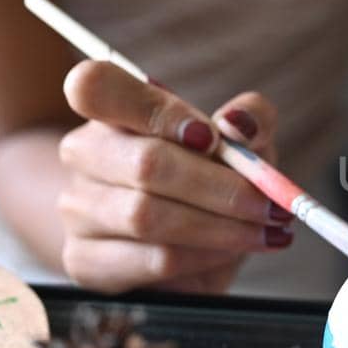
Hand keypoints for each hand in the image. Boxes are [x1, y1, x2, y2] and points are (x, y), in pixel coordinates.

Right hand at [57, 61, 293, 293]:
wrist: (178, 240)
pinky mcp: (86, 261)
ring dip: (221, 228)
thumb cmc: (210, 175)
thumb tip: (239, 125)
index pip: (95, 85)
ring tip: (264, 230)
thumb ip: (250, 119)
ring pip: (149, 217)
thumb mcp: (242, 140)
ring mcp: (77, 209)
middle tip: (269, 205)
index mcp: (111, 108)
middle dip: (222, 188)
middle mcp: (83, 154)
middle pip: (145, 164)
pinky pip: (152, 259)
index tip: (212, 137)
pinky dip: (204, 257)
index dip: (159, 112)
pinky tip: (231, 252)